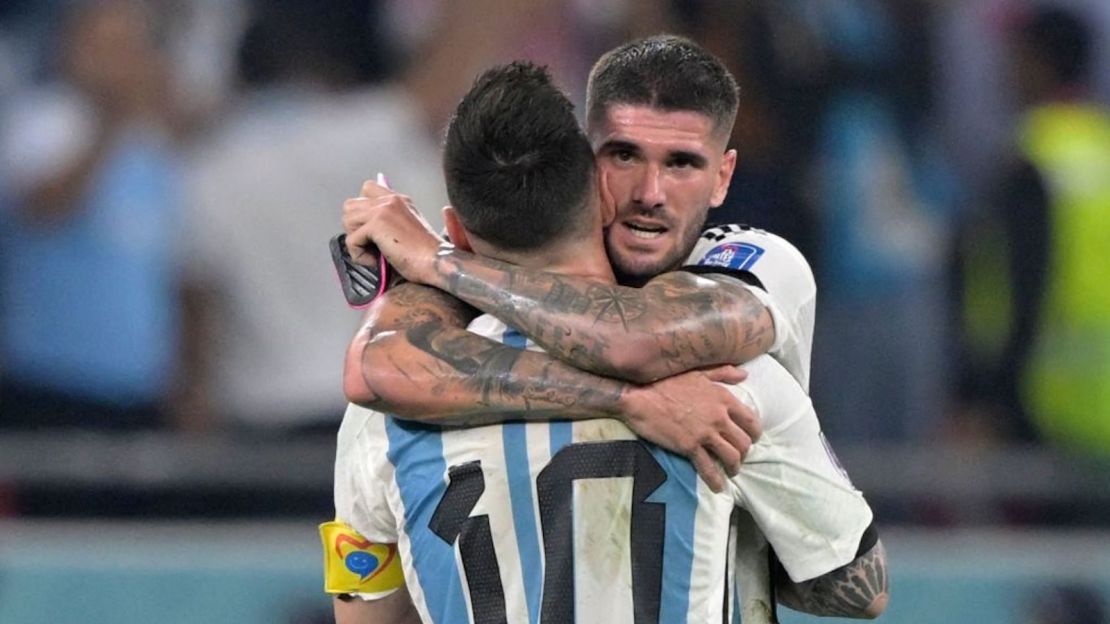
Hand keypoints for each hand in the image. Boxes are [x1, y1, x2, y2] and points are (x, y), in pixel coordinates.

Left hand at [342, 179, 443, 282]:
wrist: (437, 261)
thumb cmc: (426, 254)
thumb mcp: (408, 228)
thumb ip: (390, 221)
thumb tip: (366, 229)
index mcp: (399, 200)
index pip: (367, 189)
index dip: (362, 210)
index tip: (372, 230)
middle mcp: (390, 200)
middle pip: (350, 205)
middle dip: (354, 226)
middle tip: (370, 243)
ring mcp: (383, 210)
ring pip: (347, 220)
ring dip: (355, 240)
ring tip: (373, 252)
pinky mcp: (377, 224)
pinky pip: (351, 240)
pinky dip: (359, 255)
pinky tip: (376, 261)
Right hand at [619, 365, 761, 492]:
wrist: (640, 395)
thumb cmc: (667, 381)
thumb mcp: (698, 372)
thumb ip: (723, 373)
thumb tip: (743, 375)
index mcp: (723, 398)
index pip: (751, 420)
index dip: (754, 433)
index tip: (751, 438)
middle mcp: (719, 417)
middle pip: (744, 442)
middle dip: (744, 453)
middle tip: (738, 457)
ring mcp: (705, 433)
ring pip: (732, 457)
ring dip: (734, 467)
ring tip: (730, 471)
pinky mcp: (689, 447)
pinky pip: (709, 468)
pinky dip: (716, 480)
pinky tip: (717, 487)